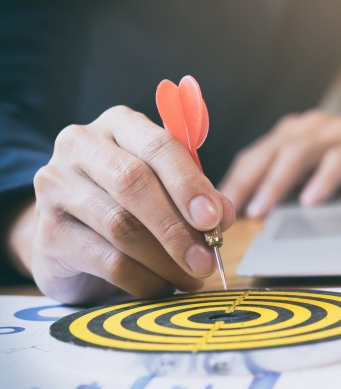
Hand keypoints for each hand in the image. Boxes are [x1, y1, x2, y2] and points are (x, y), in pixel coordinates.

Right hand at [11, 106, 234, 303]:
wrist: (70, 234)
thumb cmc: (128, 202)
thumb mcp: (166, 189)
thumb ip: (196, 196)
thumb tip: (223, 216)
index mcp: (118, 124)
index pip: (158, 145)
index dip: (188, 184)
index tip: (213, 218)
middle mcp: (80, 146)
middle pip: (133, 183)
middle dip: (176, 226)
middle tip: (206, 258)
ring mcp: (56, 187)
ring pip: (121, 226)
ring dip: (165, 259)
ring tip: (191, 277)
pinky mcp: (48, 233)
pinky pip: (107, 261)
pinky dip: (143, 279)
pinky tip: (162, 286)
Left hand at [220, 110, 340, 216]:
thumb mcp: (318, 164)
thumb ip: (291, 177)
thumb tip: (255, 207)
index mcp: (295, 133)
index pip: (256, 155)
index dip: (234, 180)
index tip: (213, 208)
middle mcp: (312, 127)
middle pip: (270, 151)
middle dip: (245, 181)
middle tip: (227, 210)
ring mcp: (339, 133)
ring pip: (298, 152)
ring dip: (276, 182)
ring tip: (261, 209)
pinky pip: (340, 160)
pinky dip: (323, 179)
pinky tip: (311, 200)